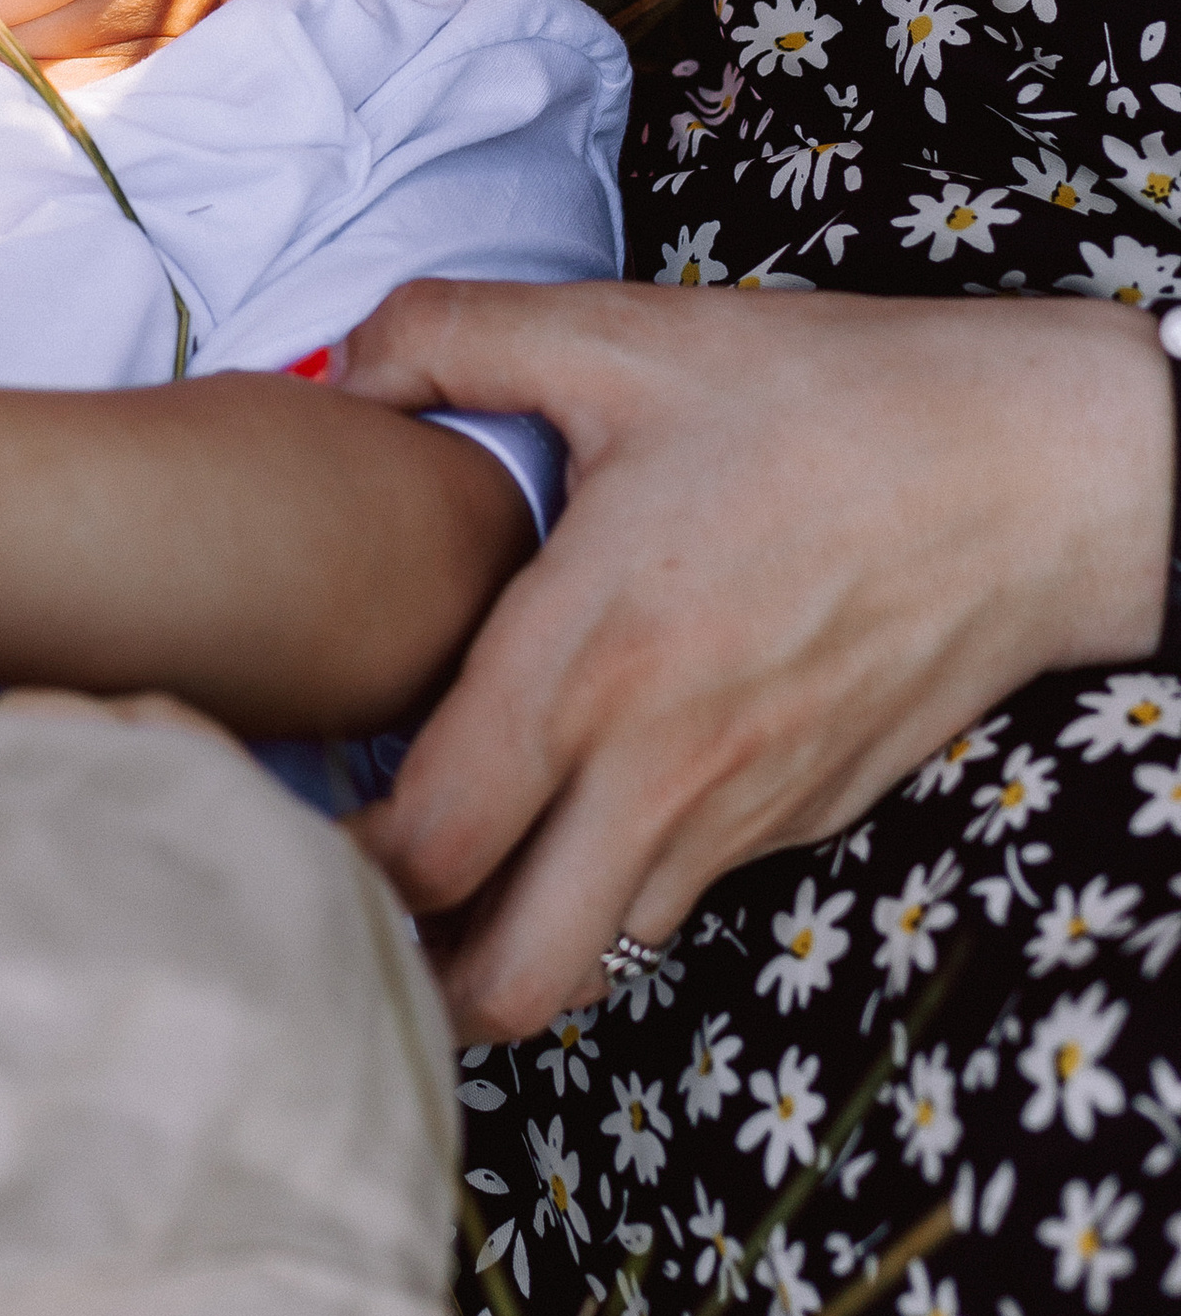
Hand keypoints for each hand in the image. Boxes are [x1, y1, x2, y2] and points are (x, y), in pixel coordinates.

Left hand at [338, 276, 1171, 1041]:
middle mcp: (659, 772)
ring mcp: (740, 815)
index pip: (427, 851)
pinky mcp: (800, 821)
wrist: (1038, 472)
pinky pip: (672, 893)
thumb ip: (450, 336)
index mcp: (590, 664)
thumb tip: (331, 369)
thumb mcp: (623, 333)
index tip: (277, 824)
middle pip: (508, 982)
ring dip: (508, 930)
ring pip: (592, 956)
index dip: (333, 865)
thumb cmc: (829, 400)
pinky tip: (571, 792)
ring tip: (445, 853)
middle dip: (411, 967)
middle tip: (350, 892)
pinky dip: (602, 879)